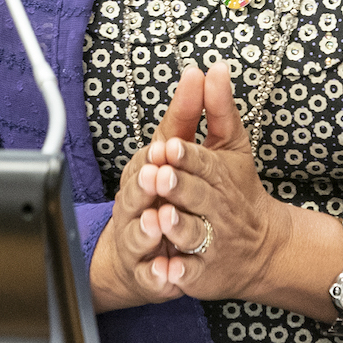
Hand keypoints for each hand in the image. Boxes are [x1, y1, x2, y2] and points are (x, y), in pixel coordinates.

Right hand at [87, 63, 207, 310]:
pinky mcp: (147, 271)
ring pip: (137, 232)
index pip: (150, 155)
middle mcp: (136, 201)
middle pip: (135, 192)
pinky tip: (168, 272)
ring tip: (157, 223)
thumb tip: (207, 68)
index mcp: (146, 169)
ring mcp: (137, 237)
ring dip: (145, 228)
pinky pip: (150, 274)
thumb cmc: (169, 188)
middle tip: (158, 178)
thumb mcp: (185, 148)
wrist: (155, 247)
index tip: (168, 145)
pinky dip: (158, 273)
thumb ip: (193, 110)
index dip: (159, 152)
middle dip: (145, 185)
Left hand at [138, 61, 293, 301]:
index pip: (203, 162)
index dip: (185, 156)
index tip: (167, 146)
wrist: (265, 247)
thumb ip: (217, 108)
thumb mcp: (230, 147)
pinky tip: (166, 271)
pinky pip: (190, 275)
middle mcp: (219, 209)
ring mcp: (212, 243)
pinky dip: (178, 275)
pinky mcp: (204, 274)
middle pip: (197, 196)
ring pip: (194, 235)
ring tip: (161, 217)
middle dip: (177, 187)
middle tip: (157, 176)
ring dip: (177, 227)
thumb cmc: (238, 189)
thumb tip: (213, 65)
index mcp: (221, 176)